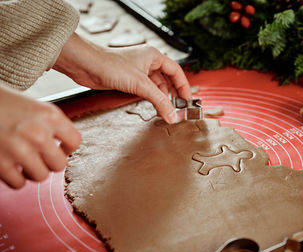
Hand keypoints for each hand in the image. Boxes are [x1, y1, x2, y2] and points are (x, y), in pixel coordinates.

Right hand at [0, 84, 80, 188]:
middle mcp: (38, 133)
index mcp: (50, 115)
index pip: (75, 141)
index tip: (59, 148)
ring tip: (23, 162)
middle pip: (59, 164)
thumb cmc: (2, 102)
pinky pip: (18, 184)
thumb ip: (50, 124)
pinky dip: (14, 178)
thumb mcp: (33, 106)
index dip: (67, 147)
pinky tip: (8, 166)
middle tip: (39, 157)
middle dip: (50, 162)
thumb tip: (65, 146)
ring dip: (32, 171)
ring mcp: (18, 150)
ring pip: (41, 176)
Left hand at [54, 33, 191, 123]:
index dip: (184, 86)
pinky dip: (151, 99)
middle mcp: (148, 62)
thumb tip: (172, 115)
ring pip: (156, 87)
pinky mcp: (129, 80)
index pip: (176, 71)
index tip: (187, 100)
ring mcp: (138, 72)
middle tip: (179, 109)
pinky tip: (154, 108)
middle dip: (173, 94)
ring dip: (162, 98)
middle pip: (168, 80)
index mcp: (154, 56)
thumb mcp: (140, 84)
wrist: (86, 65)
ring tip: (167, 111)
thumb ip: (159, 101)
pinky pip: (146, 91)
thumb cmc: (110, 65)